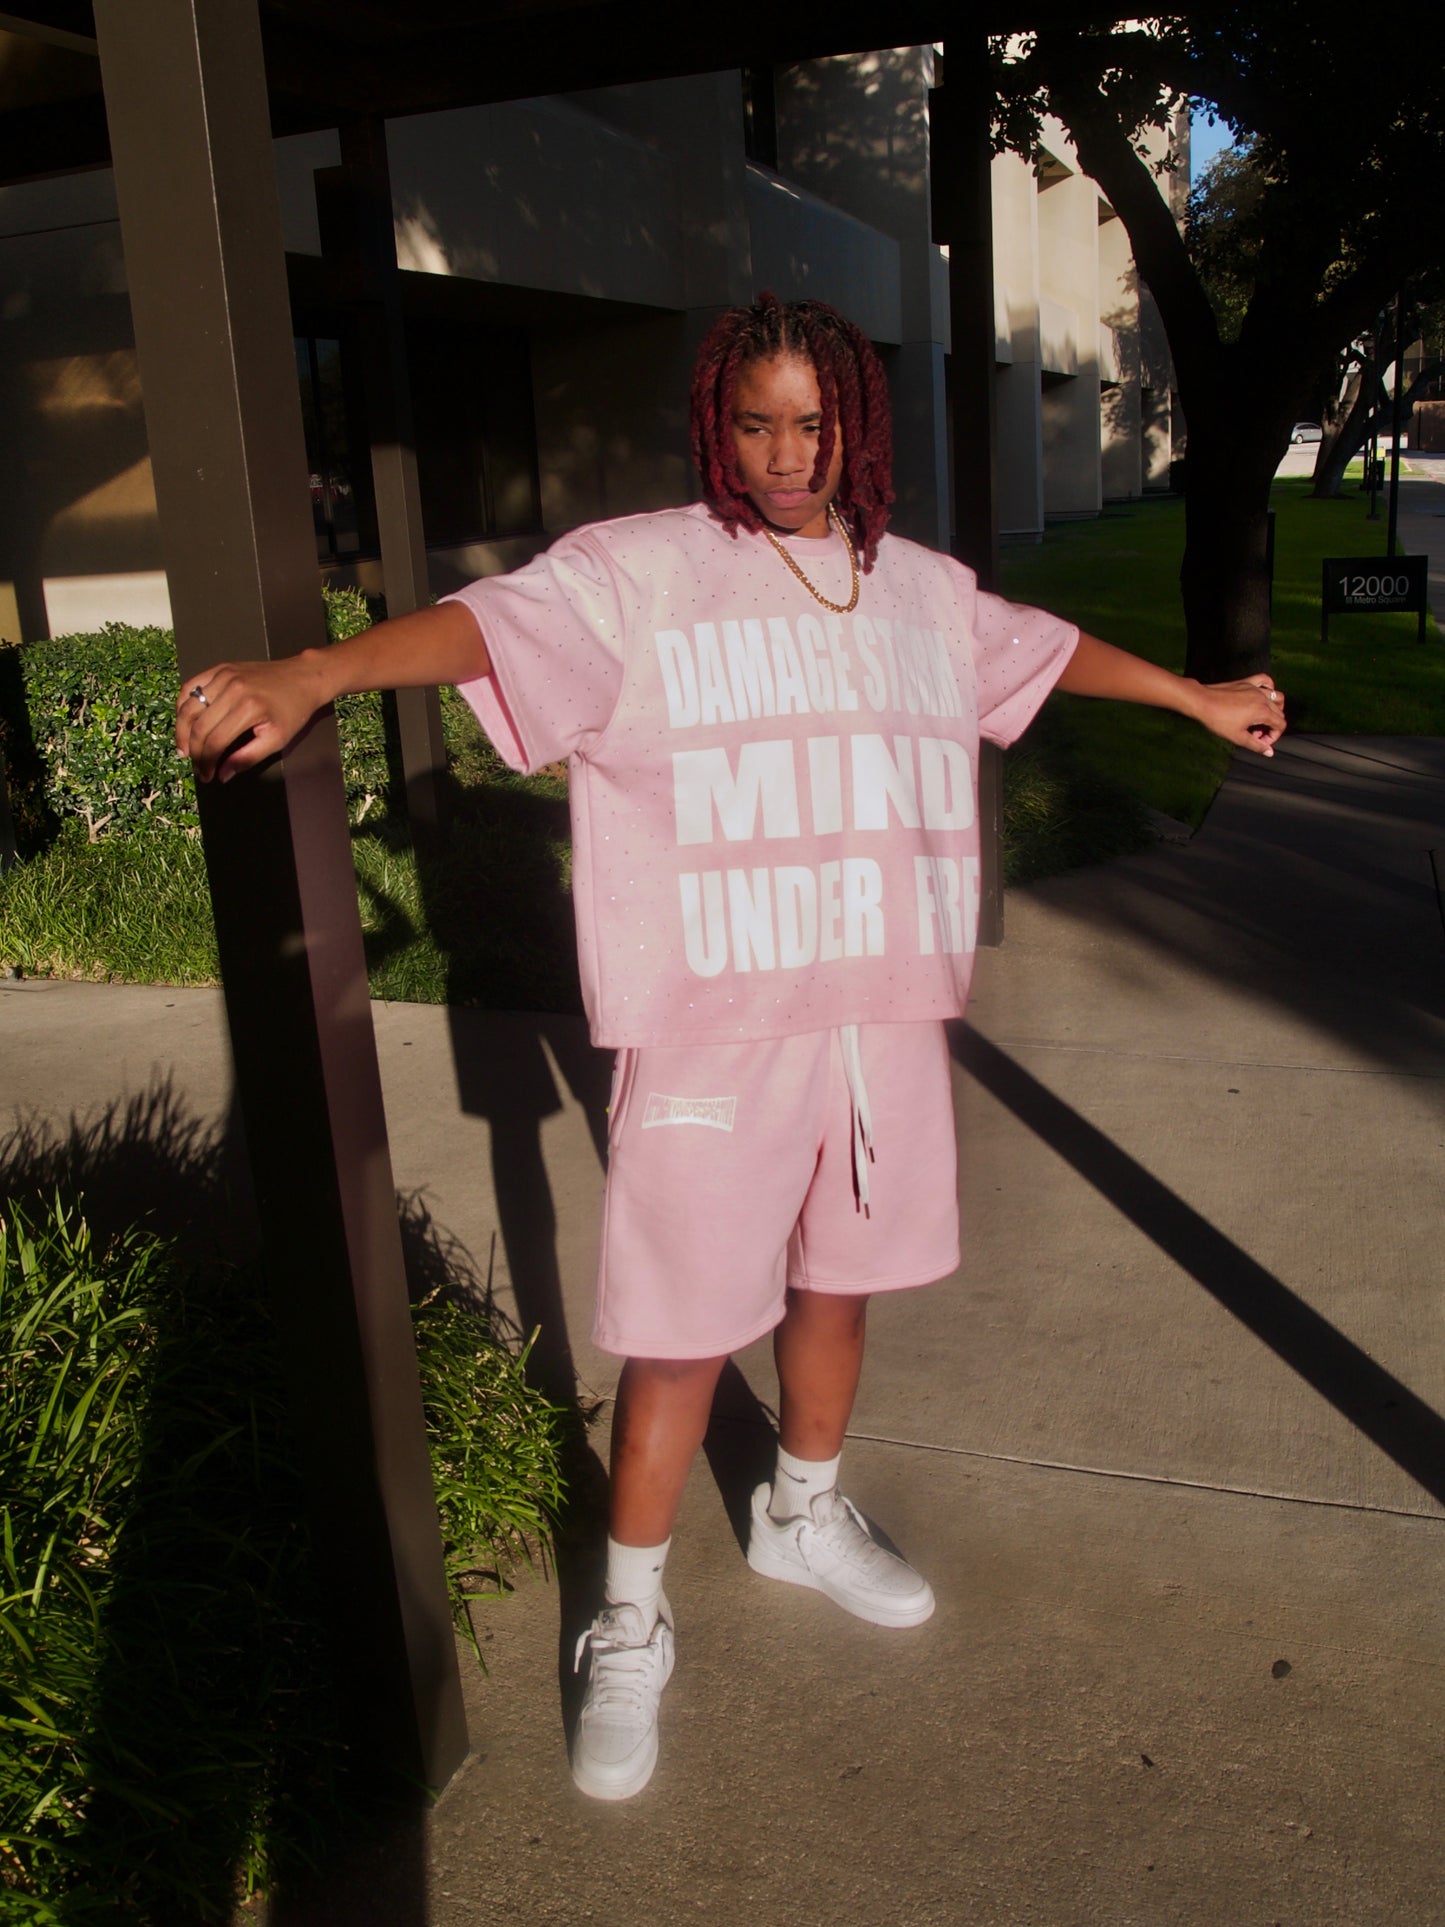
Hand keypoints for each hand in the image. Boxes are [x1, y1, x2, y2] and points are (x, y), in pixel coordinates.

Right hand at [175, 653, 330, 782]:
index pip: (215, 741)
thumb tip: (222, 775)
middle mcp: (232, 689)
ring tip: (185, 749)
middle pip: (199, 726)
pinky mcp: (219, 668)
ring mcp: (223, 675)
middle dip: (194, 751)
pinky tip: (185, 722)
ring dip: (182, 730)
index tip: (206, 776)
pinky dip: (182, 706)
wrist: (303, 678)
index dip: (207, 762)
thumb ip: (247, 758)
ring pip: (189, 706)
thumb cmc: (293, 711)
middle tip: (196, 766)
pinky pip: (190, 687)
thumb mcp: (276, 740)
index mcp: (248, 708)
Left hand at [1192, 675, 1286, 755]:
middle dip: (1271, 726)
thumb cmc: (1218, 720)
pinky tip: (1264, 695)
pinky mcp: (1247, 682)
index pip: (1280, 725)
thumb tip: (1269, 752)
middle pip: (1279, 713)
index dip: (1273, 737)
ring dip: (1274, 709)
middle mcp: (1262, 698)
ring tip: (1262, 718)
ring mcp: (1255, 688)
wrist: (1202, 702)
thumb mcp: (1237, 737)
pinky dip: (1269, 686)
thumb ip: (1256, 745)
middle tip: (1255, 734)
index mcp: (1263, 712)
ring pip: (1277, 697)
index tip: (1260, 741)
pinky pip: (1265, 680)